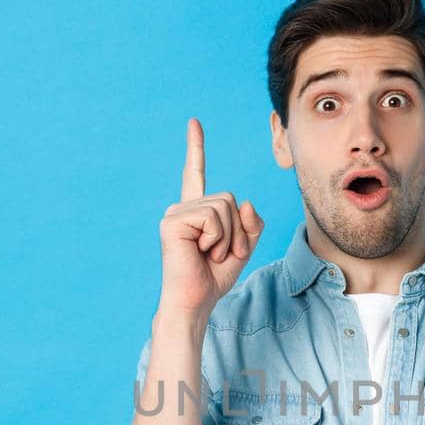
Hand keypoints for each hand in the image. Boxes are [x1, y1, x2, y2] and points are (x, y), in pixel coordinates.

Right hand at [156, 118, 265, 317]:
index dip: (196, 148)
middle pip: (230, 198)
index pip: (196, 174)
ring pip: (224, 207)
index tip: (194, 123)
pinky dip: (217, 239)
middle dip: (237, 230)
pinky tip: (202, 252)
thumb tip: (246, 203)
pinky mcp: (173, 222)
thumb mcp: (244, 247)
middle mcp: (183, 207)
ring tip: (211, 255)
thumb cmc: (215, 277)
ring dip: (228, 237)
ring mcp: (176, 213)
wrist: (196, 301)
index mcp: (197, 212)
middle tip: (220, 254)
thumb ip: (252, 223)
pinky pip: (213, 219)